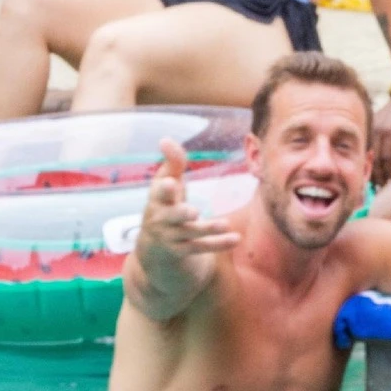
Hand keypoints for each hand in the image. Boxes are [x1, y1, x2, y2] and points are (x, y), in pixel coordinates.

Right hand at [139, 139, 240, 277]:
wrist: (154, 247)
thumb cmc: (164, 204)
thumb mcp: (165, 184)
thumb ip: (172, 162)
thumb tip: (165, 139)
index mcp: (157, 199)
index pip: (158, 192)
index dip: (164, 189)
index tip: (170, 182)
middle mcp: (162, 219)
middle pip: (171, 217)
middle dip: (180, 214)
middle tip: (193, 211)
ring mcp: (172, 237)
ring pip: (191, 233)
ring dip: (208, 229)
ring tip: (226, 224)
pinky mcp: (183, 251)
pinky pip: (201, 248)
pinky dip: (219, 244)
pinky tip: (236, 238)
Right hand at [371, 91, 390, 184]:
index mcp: (390, 132)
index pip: (387, 159)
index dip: (389, 174)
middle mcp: (377, 130)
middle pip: (375, 159)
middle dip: (379, 176)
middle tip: (383, 191)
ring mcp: (370, 127)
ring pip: (369, 155)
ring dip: (373, 170)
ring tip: (377, 185)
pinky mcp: (369, 127)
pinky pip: (367, 148)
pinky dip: (370, 160)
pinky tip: (373, 171)